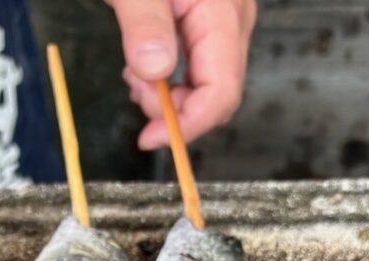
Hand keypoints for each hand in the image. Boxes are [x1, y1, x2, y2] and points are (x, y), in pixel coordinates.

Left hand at [108, 0, 255, 148]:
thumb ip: (143, 25)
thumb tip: (156, 72)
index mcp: (221, 11)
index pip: (222, 92)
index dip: (188, 126)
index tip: (149, 139)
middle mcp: (233, 19)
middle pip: (219, 93)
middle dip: (175, 109)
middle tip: (134, 92)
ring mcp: (226, 20)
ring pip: (208, 82)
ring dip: (169, 94)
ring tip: (134, 72)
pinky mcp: (212, 21)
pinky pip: (199, 64)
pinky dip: (170, 76)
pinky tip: (145, 65)